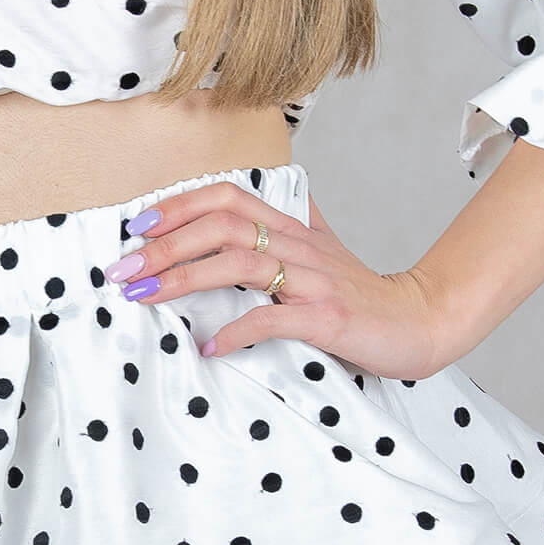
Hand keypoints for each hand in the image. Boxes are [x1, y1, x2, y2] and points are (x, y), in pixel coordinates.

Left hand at [104, 181, 461, 378]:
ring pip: (239, 264)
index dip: (179, 206)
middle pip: (222, 227)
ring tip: (144, 295)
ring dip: (183, 279)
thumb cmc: (362, 294)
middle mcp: (299, 246)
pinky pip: (273, 319)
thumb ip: (284, 229)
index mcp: (291, 229)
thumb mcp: (320, 252)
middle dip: (165, 245)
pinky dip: (235, 332)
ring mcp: (314, 281)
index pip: (227, 197)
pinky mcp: (328, 318)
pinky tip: (207, 347)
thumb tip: (243, 210)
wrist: (421, 320)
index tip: (136, 226)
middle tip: (122, 267)